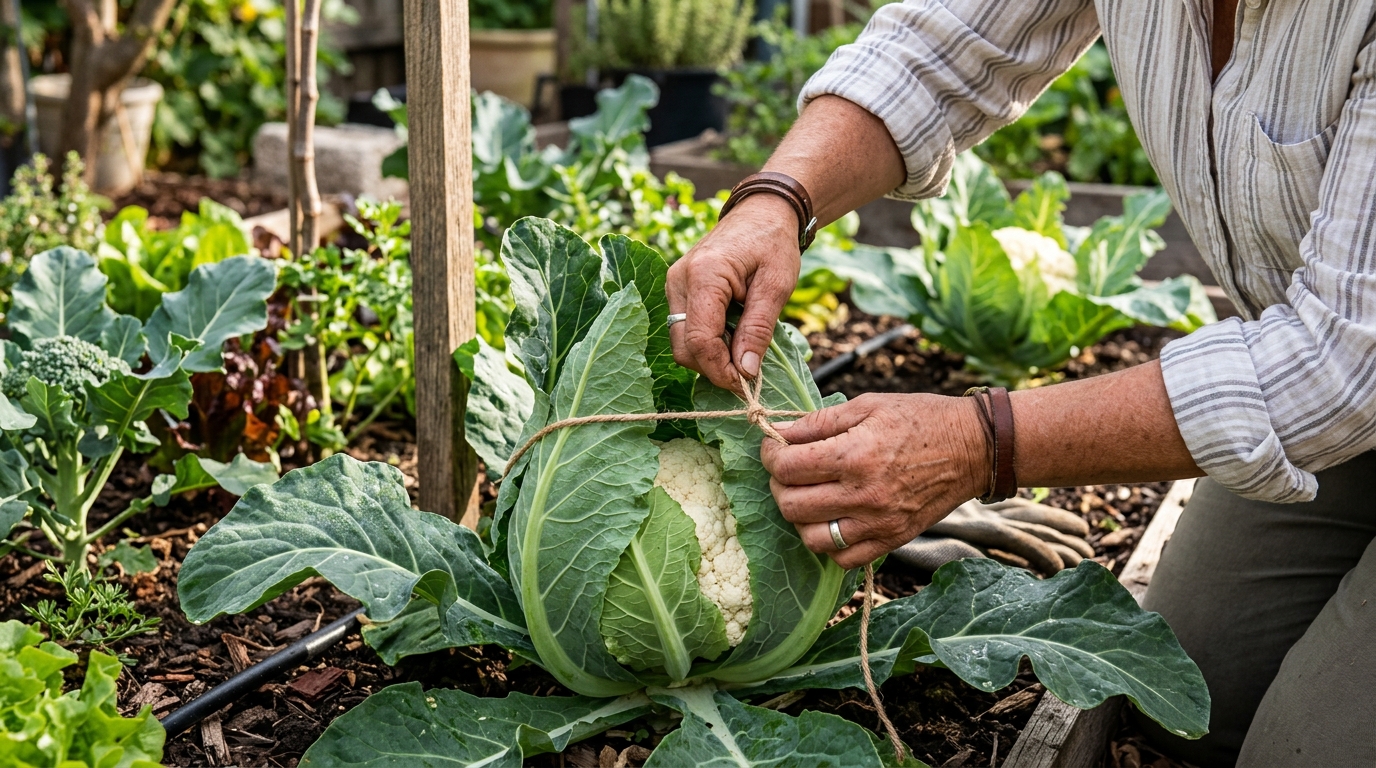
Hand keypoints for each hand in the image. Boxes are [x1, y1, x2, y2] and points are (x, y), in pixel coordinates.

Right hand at [667, 194, 800, 389]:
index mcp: (704, 275)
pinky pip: (685, 328)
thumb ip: (758, 328)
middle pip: (684, 347)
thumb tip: (746, 370)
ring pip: (681, 341)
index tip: (747, 384)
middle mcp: (679, 280)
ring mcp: (674, 284)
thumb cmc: (773, 242)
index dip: (721, 370)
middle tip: (747, 373)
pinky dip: (707, 341)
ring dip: (710, 356)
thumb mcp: (776, 285)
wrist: (761, 211)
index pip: (701, 340)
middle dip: (714, 368)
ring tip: (743, 352)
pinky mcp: (677, 289)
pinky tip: (732, 337)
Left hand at [760, 393, 990, 568]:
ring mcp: (878, 523)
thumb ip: (818, 422)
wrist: (974, 448)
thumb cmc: (920, 419)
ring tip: (809, 497)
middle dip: (779, 485)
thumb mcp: (868, 406)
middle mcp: (863, 494)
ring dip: (800, 518)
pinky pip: (843, 559)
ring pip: (811, 538)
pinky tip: (833, 520)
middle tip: (790, 471)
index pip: (786, 467)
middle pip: (791, 504)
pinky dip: (829, 544)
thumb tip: (777, 431)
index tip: (775, 448)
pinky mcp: (892, 540)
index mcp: (854, 455)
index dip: (770, 456)